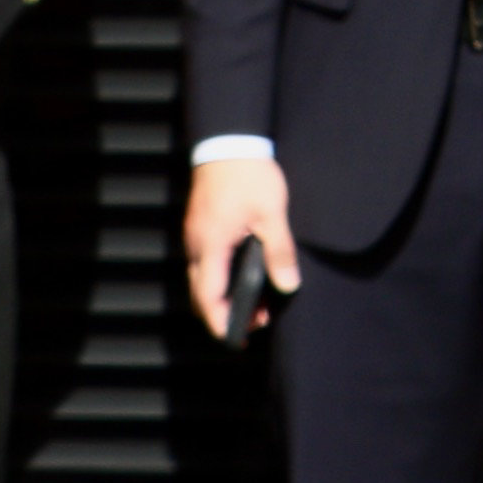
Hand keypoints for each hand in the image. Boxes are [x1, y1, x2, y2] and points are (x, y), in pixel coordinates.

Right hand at [185, 156, 299, 336]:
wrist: (228, 142)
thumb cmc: (250, 176)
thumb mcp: (272, 213)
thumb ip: (280, 250)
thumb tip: (287, 285)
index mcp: (212, 245)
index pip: (208, 297)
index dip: (220, 322)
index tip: (235, 339)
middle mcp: (196, 245)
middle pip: (201, 293)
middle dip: (223, 314)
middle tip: (255, 324)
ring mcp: (195, 236)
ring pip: (201, 279)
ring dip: (222, 296)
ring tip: (255, 305)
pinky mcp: (199, 227)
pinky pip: (204, 263)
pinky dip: (219, 278)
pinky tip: (243, 276)